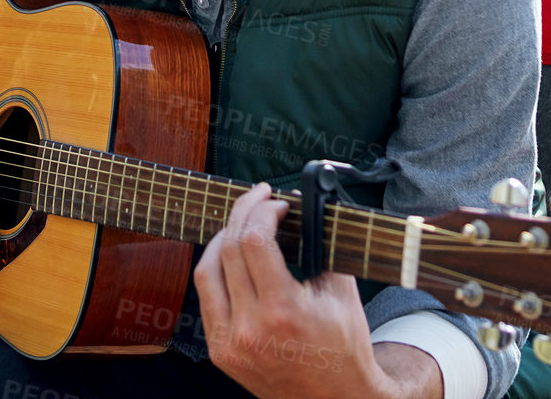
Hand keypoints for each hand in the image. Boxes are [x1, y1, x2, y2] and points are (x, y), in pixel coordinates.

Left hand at [194, 183, 437, 398]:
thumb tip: (303, 208)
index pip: (253, 241)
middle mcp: (249, 328)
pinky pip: (207, 300)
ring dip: (221, 239)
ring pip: (206, 272)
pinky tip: (231, 259)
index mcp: (282, 311)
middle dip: (242, 213)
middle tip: (258, 199)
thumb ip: (321, 245)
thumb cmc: (344, 346)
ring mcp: (229, 344)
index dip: (262, 210)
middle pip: (228, 249)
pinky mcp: (220, 353)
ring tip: (240, 223)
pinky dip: (217, 271)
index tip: (277, 203)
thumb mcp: (342, 290)